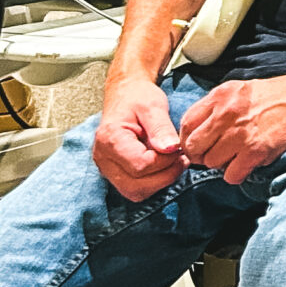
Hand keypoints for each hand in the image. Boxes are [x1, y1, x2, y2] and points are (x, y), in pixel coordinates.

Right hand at [93, 78, 186, 202]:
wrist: (124, 94)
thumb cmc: (138, 97)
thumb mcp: (153, 105)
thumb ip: (161, 128)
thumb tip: (171, 149)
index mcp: (110, 139)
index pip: (140, 165)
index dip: (165, 161)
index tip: (179, 148)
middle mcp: (103, 158)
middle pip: (136, 185)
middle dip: (165, 176)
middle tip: (182, 158)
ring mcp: (106, 168)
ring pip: (135, 192)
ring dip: (160, 182)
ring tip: (175, 162)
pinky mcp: (114, 173)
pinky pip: (134, 189)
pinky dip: (153, 183)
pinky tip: (165, 166)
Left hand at [177, 71, 285, 184]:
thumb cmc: (279, 93)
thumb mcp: (242, 89)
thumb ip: (217, 107)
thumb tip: (198, 133)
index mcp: (221, 95)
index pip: (186, 124)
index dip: (188, 139)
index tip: (198, 145)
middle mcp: (227, 112)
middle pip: (194, 147)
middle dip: (201, 156)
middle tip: (215, 155)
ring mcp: (241, 132)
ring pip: (211, 163)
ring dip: (222, 165)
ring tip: (237, 156)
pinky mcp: (257, 150)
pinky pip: (231, 175)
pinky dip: (237, 174)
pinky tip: (248, 164)